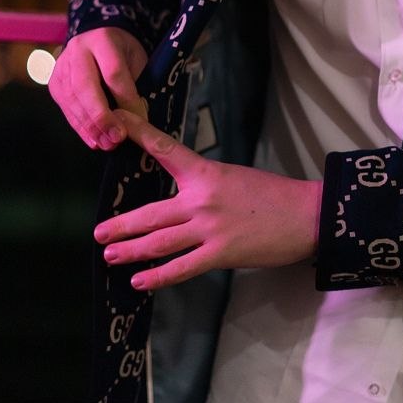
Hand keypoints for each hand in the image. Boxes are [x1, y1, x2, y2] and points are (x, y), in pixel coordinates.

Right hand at [48, 27, 147, 149]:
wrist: (98, 38)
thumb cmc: (123, 52)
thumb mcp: (136, 59)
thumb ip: (136, 84)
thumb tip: (138, 118)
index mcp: (102, 39)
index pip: (113, 72)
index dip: (126, 99)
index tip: (140, 120)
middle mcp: (76, 51)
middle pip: (85, 87)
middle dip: (101, 116)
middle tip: (116, 138)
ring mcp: (61, 68)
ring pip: (73, 100)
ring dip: (90, 127)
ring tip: (107, 144)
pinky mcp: (54, 84)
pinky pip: (66, 109)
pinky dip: (81, 127)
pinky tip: (93, 140)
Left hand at [94, 110, 322, 290]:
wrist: (304, 213)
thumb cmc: (271, 194)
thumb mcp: (233, 176)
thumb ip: (204, 185)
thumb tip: (181, 196)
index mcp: (205, 172)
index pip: (165, 150)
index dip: (139, 135)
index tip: (117, 121)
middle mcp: (201, 199)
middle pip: (151, 214)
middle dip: (122, 225)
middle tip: (99, 232)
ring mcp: (209, 228)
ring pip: (159, 242)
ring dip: (131, 250)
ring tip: (110, 255)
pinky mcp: (220, 254)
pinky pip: (180, 268)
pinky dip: (156, 277)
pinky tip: (139, 281)